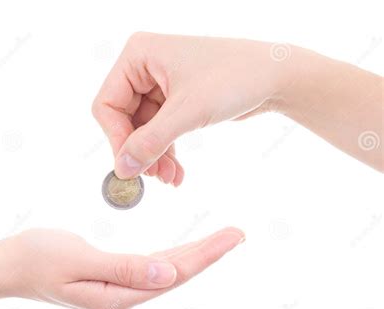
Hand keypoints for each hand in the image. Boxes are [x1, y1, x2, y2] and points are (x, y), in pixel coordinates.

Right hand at [13, 227, 244, 308]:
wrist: (9, 266)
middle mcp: (122, 300)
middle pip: (175, 275)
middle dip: (207, 253)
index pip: (173, 275)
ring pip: (165, 273)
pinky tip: (184, 251)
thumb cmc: (37, 257)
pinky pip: (149, 270)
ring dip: (193, 255)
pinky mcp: (111, 283)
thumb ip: (124, 269)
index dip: (205, 255)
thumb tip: (169, 277)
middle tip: (237, 233)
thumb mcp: (78, 260)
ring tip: (220, 239)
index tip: (233, 236)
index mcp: (117, 297)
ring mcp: (117, 295)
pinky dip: (171, 258)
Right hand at [92, 32, 289, 183]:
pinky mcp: (176, 100)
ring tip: (170, 178)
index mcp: (138, 55)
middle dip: (141, 152)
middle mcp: (145, 68)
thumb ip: (150, 142)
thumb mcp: (187, 112)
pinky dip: (167, 152)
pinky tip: (176, 173)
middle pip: (125, 121)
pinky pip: (161, 132)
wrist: (275, 76)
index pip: (107, 105)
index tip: (130, 167)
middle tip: (155, 178)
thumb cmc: (234, 78)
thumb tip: (122, 170)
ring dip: (155, 157)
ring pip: (144, 131)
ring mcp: (160, 85)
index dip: (116, 139)